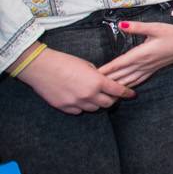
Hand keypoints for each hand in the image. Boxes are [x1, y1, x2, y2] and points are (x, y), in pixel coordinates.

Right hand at [15, 48, 133, 113]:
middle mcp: (89, 94)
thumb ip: (98, 76)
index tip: (131, 94)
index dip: (126, 93)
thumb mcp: (87, 65)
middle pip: (108, 103)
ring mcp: (76, 102)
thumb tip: (106, 82)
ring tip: (94, 96)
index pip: (118, 91)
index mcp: (97, 82)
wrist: (40, 67)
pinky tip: (79, 99)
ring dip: (97, 103)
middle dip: (112, 99)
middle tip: (111, 95)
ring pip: (94, 108)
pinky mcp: (65, 107)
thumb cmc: (64, 62)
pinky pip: (79, 111)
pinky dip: (82, 106)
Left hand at [96, 18, 172, 87]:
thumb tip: (121, 24)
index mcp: (142, 53)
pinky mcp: (154, 68)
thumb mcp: (156, 27)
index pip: (119, 63)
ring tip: (105, 90)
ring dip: (117, 85)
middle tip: (93, 86)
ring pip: (130, 80)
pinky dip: (130, 84)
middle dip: (107, 80)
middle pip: (122, 75)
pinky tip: (124, 88)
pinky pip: (139, 79)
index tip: (94, 74)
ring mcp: (150, 68)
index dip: (106, 69)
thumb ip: (137, 27)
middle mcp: (144, 63)